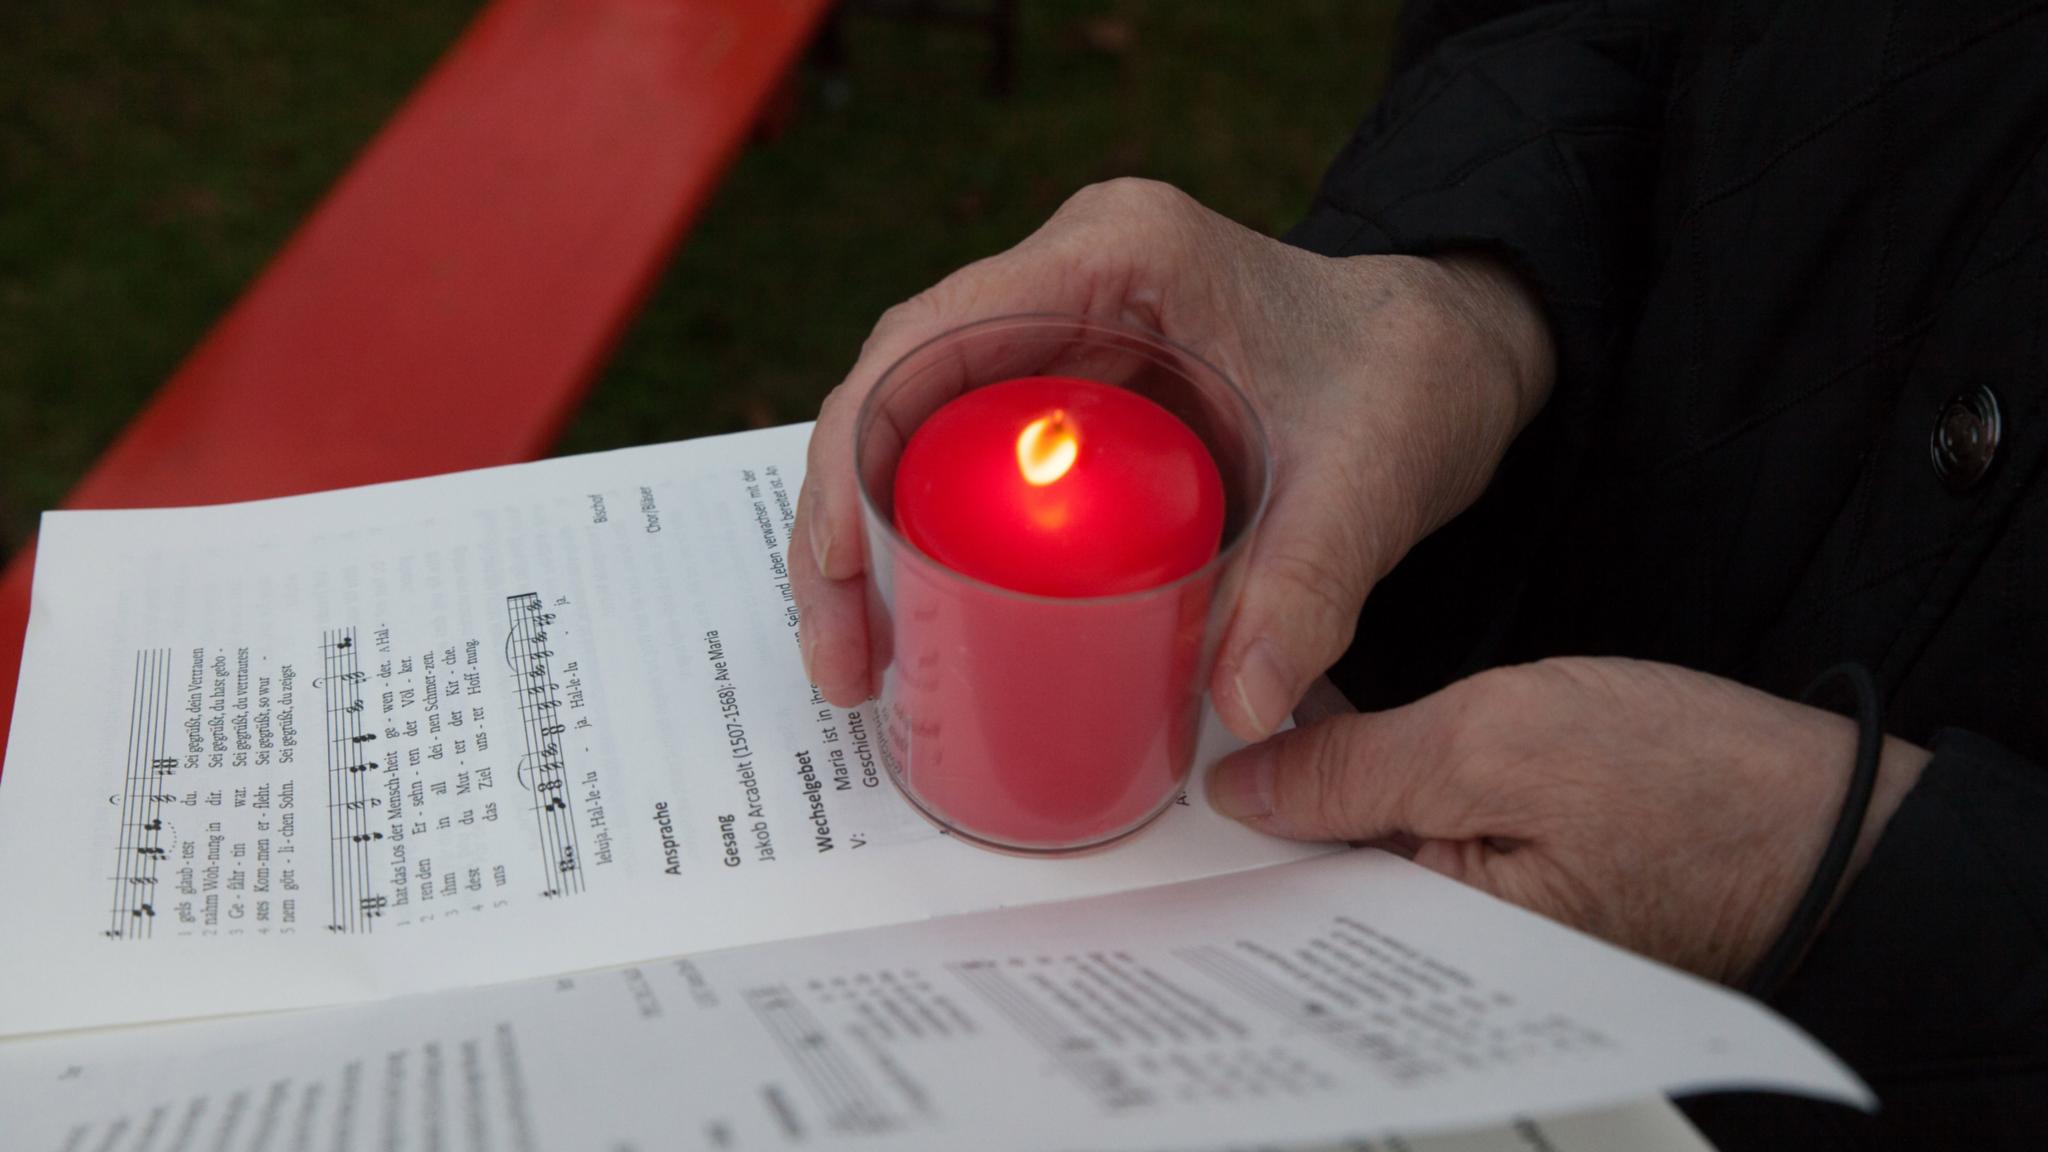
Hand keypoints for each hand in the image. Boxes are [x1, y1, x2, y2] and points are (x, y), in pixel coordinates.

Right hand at [793, 178, 1555, 734]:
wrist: (1445, 355)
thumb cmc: (1407, 375)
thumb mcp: (1375, 476)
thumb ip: (1315, 583)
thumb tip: (1240, 705)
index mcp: (1115, 251)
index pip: (930, 339)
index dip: (855, 457)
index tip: (842, 575)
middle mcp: (1065, 274)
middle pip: (895, 390)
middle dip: (842, 523)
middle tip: (847, 662)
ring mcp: (1059, 324)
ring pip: (913, 425)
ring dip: (871, 539)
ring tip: (867, 666)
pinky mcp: (1068, 380)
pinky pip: (966, 455)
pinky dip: (932, 538)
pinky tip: (930, 623)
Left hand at [1210, 657, 1931, 983]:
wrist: (1825, 817)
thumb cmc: (1691, 786)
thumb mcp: (1495, 741)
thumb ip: (1356, 769)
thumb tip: (1241, 788)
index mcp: (1429, 943)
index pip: (1281, 898)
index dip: (1221, 828)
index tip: (1166, 760)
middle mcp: (1440, 956)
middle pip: (1306, 888)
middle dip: (1256, 820)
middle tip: (1195, 729)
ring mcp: (1473, 928)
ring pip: (1351, 863)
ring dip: (1307, 804)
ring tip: (1248, 727)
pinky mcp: (1501, 891)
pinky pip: (1404, 854)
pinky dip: (1367, 803)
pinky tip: (1329, 748)